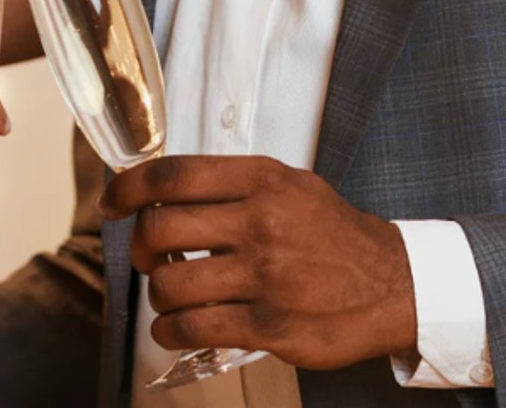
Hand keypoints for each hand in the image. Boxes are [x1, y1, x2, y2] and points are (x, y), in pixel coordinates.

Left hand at [101, 155, 416, 370]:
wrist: (393, 284)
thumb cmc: (333, 235)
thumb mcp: (291, 186)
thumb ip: (233, 184)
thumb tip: (162, 188)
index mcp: (262, 181)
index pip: (173, 176)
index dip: (128, 188)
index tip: (112, 202)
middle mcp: (261, 223)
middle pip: (160, 229)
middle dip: (139, 248)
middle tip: (146, 258)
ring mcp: (265, 277)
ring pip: (170, 284)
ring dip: (157, 294)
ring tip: (171, 295)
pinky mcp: (270, 326)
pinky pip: (192, 328)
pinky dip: (170, 330)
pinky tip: (178, 327)